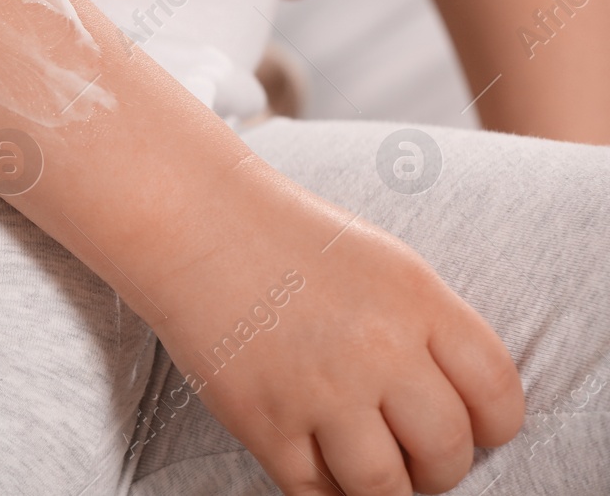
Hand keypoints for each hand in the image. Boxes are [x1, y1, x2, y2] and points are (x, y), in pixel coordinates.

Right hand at [150, 169, 523, 495]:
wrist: (192, 222)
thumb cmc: (286, 238)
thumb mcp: (384, 263)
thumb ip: (430, 329)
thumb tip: (461, 405)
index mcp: (417, 302)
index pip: (498, 395)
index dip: (493, 425)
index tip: (474, 428)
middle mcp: (376, 350)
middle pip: (448, 451)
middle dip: (440, 466)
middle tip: (417, 454)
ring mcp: (318, 391)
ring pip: (386, 489)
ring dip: (386, 489)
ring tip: (371, 465)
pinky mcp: (264, 422)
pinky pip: (315, 494)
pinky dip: (325, 490)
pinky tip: (321, 462)